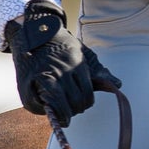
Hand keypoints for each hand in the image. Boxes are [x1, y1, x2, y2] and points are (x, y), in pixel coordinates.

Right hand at [4, 3, 120, 125]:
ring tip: (64, 115)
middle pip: (76, 102)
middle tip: (73, 108)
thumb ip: (98, 71)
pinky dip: (48, 111)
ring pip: (61, 106)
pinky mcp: (29, 85)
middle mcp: (62, 71)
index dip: (87, 102)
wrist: (31, 32)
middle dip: (77, 109)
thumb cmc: (59, 46)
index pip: (87, 94)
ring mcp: (45, 77)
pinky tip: (51, 109)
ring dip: (65, 114)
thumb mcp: (81, 53)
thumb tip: (118, 84)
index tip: (83, 103)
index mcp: (76, 63)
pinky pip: (43, 106)